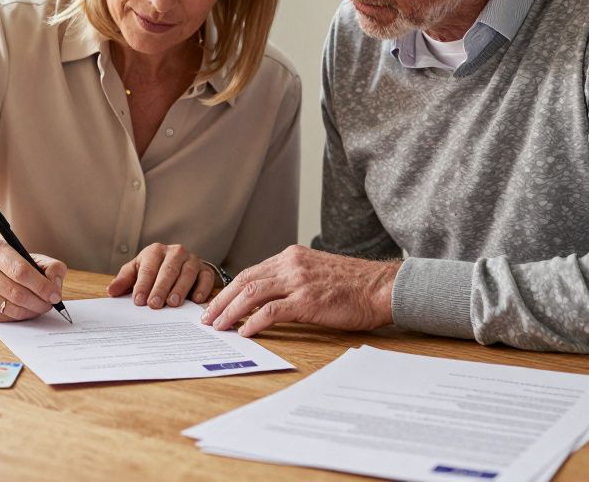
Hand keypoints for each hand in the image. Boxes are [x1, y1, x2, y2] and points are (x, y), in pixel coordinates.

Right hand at [0, 239, 66, 321]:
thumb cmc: (10, 265)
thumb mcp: (32, 257)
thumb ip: (51, 267)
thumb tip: (55, 285)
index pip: (21, 271)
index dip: (42, 286)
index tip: (55, 295)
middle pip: (17, 293)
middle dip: (39, 302)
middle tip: (50, 304)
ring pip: (11, 308)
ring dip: (31, 311)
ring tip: (40, 307)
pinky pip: (4, 317)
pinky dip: (19, 316)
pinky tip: (25, 309)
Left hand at [106, 243, 218, 307]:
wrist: (180, 265)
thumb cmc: (155, 270)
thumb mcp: (137, 271)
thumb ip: (124, 281)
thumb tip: (111, 291)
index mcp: (155, 251)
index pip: (148, 268)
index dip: (143, 285)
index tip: (139, 300)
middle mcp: (175, 252)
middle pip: (168, 270)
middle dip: (160, 288)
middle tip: (154, 305)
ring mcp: (192, 260)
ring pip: (187, 273)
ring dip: (180, 289)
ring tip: (173, 303)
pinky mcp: (205, 270)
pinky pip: (206, 278)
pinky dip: (202, 288)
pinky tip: (195, 299)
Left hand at [199, 245, 400, 336]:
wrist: (381, 287)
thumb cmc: (354, 284)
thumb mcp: (317, 272)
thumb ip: (293, 278)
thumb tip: (269, 297)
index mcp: (291, 256)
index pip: (251, 271)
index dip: (230, 289)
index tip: (216, 303)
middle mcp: (291, 264)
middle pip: (244, 280)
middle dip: (221, 300)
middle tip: (207, 317)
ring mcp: (298, 281)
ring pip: (252, 294)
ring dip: (230, 312)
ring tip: (218, 327)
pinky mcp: (307, 300)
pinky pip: (271, 311)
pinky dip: (253, 322)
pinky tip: (244, 332)